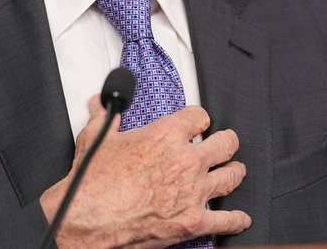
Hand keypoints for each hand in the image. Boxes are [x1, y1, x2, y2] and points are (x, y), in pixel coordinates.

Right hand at [40, 97, 249, 247]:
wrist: (87, 220)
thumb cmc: (92, 183)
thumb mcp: (96, 138)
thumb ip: (105, 117)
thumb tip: (101, 103)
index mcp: (166, 135)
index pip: (199, 117)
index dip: (199, 119)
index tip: (198, 123)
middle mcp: (186, 161)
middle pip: (225, 143)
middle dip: (226, 142)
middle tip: (226, 143)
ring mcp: (193, 192)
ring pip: (231, 176)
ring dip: (234, 172)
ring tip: (235, 171)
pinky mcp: (193, 221)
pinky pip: (226, 220)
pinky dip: (235, 219)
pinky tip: (240, 218)